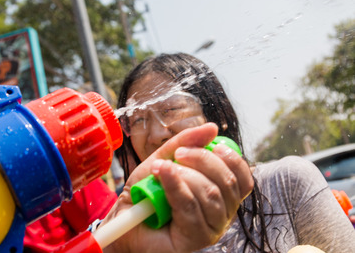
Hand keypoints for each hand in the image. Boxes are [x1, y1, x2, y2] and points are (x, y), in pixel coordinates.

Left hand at [102, 123, 253, 252]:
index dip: (230, 158)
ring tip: (160, 169)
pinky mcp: (194, 239)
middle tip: (177, 154)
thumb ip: (186, 143)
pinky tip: (161, 175)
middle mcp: (222, 215)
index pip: (242, 178)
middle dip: (202, 160)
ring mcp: (210, 229)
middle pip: (227, 183)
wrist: (124, 216)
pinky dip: (175, 185)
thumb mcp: (165, 159)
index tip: (210, 145)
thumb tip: (212, 128)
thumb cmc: (147, 191)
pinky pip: (190, 207)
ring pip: (209, 194)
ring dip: (183, 174)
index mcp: (222, 196)